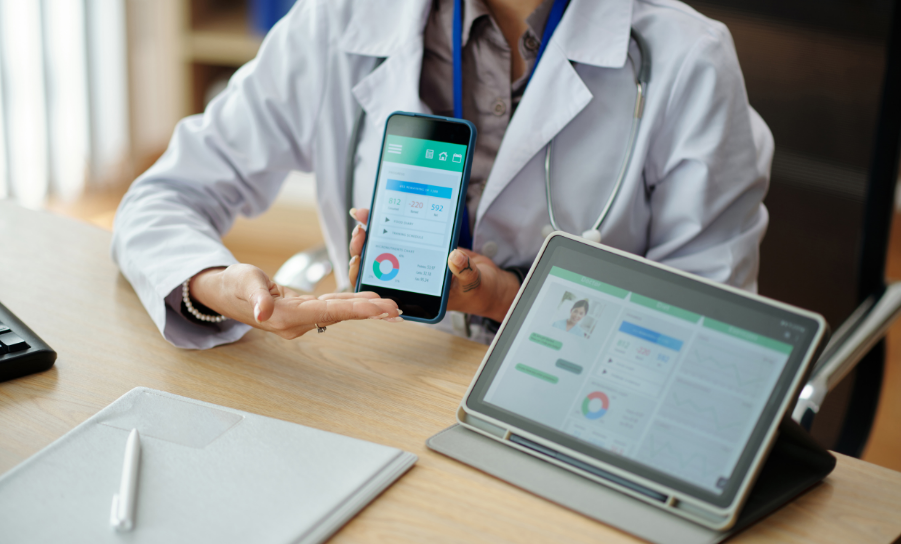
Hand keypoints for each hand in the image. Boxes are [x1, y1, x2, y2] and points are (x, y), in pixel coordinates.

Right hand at [189, 263, 400, 338]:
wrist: (224, 292)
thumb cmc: (233, 284)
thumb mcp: (244, 282)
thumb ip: (256, 298)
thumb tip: (263, 313)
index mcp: (286, 317)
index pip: (328, 312)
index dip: (356, 310)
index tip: (379, 309)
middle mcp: (298, 322)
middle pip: (340, 315)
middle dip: (369, 312)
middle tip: (397, 310)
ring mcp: (301, 318)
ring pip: (339, 312)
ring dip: (364, 309)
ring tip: (390, 308)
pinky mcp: (303, 311)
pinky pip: (332, 307)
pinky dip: (351, 303)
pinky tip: (368, 302)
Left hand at [347, 207, 519, 321]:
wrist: (489, 282)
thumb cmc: (478, 290)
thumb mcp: (473, 282)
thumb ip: (464, 271)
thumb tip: (455, 257)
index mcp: (415, 293)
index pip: (380, 286)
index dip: (364, 273)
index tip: (359, 256)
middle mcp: (410, 278)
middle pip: (376, 264)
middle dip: (363, 246)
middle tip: (361, 227)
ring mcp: (414, 261)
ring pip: (384, 248)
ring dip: (373, 231)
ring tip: (365, 214)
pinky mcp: (422, 246)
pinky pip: (402, 235)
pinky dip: (392, 222)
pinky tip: (382, 209)